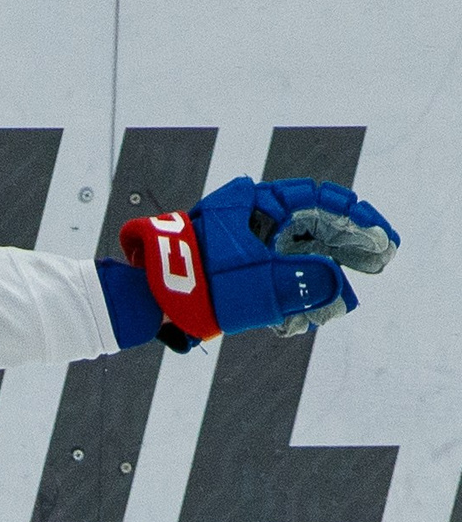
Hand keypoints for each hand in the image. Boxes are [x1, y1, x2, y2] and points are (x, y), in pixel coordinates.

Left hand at [121, 176, 399, 347]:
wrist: (139, 301)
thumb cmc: (194, 286)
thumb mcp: (260, 285)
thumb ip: (306, 282)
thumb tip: (340, 284)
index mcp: (254, 202)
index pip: (320, 199)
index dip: (358, 219)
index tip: (383, 242)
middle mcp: (246, 216)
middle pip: (309, 226)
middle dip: (343, 252)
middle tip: (373, 269)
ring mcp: (236, 240)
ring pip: (290, 253)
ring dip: (316, 279)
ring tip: (335, 306)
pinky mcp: (226, 266)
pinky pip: (267, 273)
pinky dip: (287, 293)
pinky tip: (298, 321)